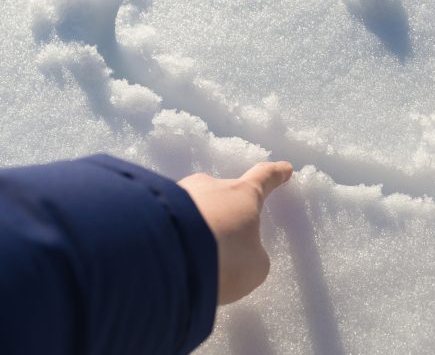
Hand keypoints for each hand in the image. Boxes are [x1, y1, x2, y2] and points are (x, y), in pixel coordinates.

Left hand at [178, 161, 292, 304]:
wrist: (168, 258)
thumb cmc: (225, 256)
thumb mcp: (254, 266)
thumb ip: (250, 257)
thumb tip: (233, 254)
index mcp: (243, 194)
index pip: (264, 178)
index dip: (275, 174)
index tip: (285, 168)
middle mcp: (211, 186)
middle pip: (222, 194)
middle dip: (223, 212)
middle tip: (221, 239)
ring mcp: (178, 193)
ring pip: (192, 208)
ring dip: (195, 227)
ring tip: (191, 257)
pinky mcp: (149, 207)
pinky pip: (168, 222)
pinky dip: (172, 237)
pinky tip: (170, 258)